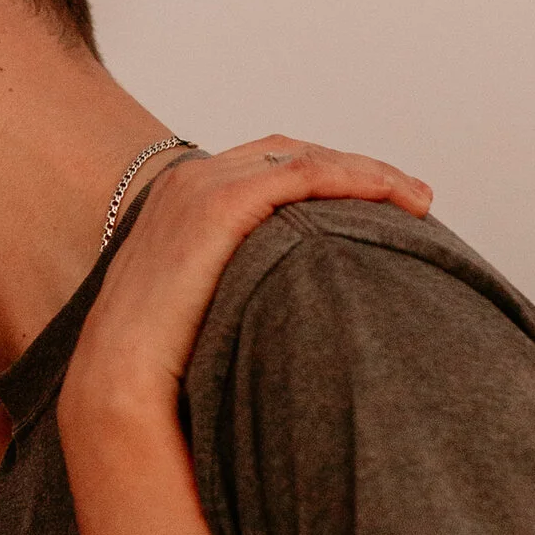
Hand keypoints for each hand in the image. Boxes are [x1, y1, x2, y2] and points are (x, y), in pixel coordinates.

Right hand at [71, 135, 420, 433]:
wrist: (118, 381)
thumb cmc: (163, 361)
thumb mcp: (203, 306)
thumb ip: (239, 283)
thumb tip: (288, 305)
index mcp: (184, 197)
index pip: (271, 166)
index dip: (333, 177)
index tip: (383, 203)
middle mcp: (190, 180)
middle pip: (293, 154)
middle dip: (359, 169)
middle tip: (415, 198)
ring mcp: (200, 187)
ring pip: (305, 158)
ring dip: (368, 172)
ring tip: (416, 199)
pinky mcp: (216, 205)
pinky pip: (301, 174)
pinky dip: (351, 177)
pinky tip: (390, 197)